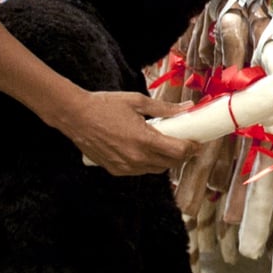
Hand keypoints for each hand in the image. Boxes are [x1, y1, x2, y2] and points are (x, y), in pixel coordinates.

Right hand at [67, 91, 197, 175]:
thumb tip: (187, 107)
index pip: (179, 152)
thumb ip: (164, 108)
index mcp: (144, 139)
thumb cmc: (104, 105)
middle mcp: (136, 158)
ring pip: (156, 169)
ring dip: (164, 159)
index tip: (196, 142)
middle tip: (182, 142)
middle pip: (171, 163)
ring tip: (162, 144)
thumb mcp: (137, 101)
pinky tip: (143, 149)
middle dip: (181, 154)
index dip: (192, 148)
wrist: (75, 116)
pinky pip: (140, 171)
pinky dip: (147, 162)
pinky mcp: (116, 170)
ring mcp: (125, 166)